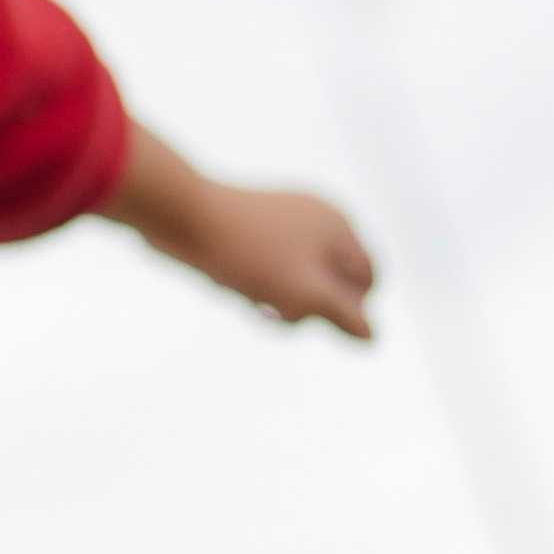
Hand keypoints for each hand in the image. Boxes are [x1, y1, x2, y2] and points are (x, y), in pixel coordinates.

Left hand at [179, 180, 375, 336]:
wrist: (181, 217)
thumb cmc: (249, 256)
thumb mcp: (306, 295)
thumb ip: (344, 317)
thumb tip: (372, 336)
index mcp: (339, 224)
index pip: (368, 278)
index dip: (349, 308)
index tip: (311, 317)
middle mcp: (316, 217)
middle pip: (331, 281)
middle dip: (305, 307)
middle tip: (272, 311)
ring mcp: (282, 220)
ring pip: (295, 280)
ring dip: (274, 300)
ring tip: (246, 297)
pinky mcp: (250, 229)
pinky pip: (266, 270)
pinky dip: (253, 285)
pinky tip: (228, 283)